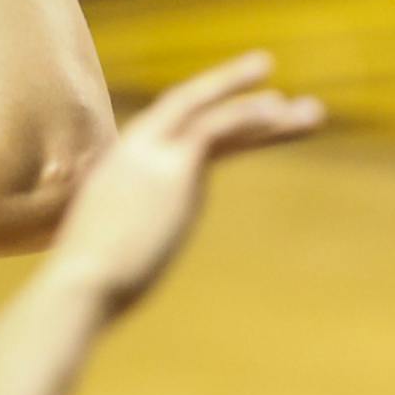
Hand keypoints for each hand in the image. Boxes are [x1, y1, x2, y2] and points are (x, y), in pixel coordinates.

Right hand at [50, 53, 325, 316]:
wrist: (79, 289)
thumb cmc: (88, 289)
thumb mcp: (106, 252)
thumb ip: (127, 240)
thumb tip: (133, 260)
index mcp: (122, 170)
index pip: (172, 134)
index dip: (211, 124)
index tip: (241, 125)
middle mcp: (137, 153)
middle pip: (198, 115)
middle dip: (246, 106)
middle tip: (294, 104)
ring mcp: (154, 155)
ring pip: (217, 117)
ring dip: (269, 116)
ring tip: (315, 113)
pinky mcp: (175, 167)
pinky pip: (218, 127)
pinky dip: (250, 116)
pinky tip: (280, 111)